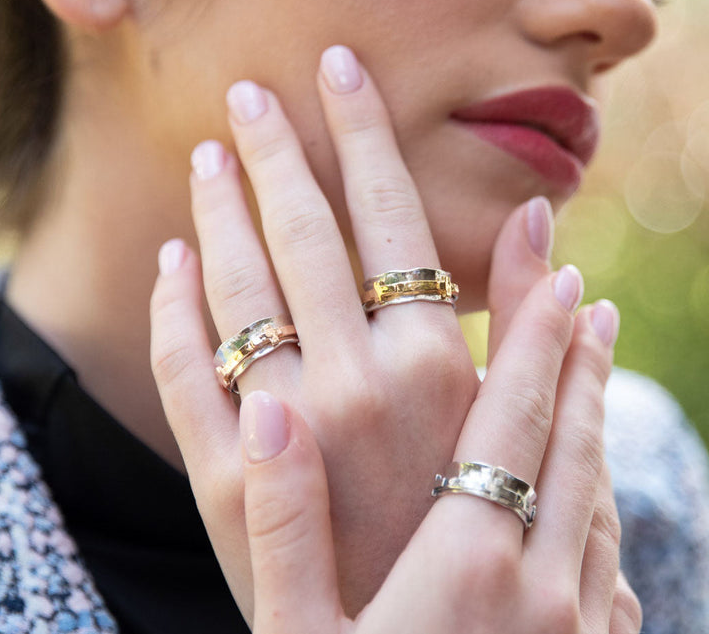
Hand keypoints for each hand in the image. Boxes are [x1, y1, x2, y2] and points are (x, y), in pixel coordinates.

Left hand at [150, 46, 568, 618]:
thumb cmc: (465, 508)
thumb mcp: (507, 412)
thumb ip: (521, 311)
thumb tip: (544, 214)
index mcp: (430, 361)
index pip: (388, 209)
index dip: (362, 128)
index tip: (336, 64)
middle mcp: (354, 383)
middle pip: (302, 230)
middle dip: (276, 148)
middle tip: (249, 91)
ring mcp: (282, 429)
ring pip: (236, 286)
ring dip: (217, 209)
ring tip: (208, 153)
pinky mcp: (223, 479)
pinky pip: (185, 369)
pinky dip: (172, 307)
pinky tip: (170, 258)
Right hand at [240, 295, 640, 633]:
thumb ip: (281, 527)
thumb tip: (272, 415)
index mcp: (469, 566)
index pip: (515, 423)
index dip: (537, 343)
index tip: (558, 275)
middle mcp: (540, 583)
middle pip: (572, 441)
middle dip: (578, 358)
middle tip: (582, 292)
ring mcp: (574, 623)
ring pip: (596, 486)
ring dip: (595, 409)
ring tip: (595, 350)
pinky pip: (601, 540)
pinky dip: (597, 477)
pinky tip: (586, 467)